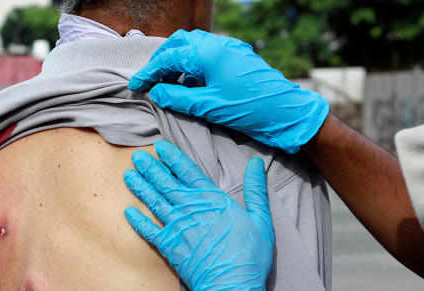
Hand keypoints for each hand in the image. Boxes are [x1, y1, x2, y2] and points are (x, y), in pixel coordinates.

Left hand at [124, 140, 273, 290]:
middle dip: (150, 168)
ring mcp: (177, 227)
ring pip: (154, 201)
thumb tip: (256, 163)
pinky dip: (137, 220)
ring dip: (140, 187)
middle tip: (137, 157)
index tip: (159, 147)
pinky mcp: (168, 246)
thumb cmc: (250, 254)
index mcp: (212, 199)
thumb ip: (255, 190)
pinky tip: (127, 211)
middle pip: (165, 183)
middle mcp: (190, 209)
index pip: (188, 172)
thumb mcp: (260, 219)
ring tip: (128, 175)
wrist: (230, 285)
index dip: (172, 158)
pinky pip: (148, 230)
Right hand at [128, 29, 328, 154]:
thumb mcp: (208, 107)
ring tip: (168, 86)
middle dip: (162, 61)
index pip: (169, 57)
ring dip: (178, 64)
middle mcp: (219, 45)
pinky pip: (208, 56)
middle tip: (151, 81)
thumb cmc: (249, 109)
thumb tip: (157, 92)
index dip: (149, 72)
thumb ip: (178, 98)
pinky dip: (194, 68)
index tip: (136, 86)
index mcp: (209, 52)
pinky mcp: (237, 59)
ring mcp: (230, 50)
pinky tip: (190, 87)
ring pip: (194, 48)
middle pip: (180, 43)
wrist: (287, 113)